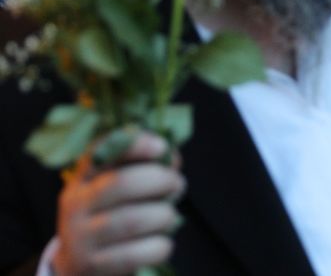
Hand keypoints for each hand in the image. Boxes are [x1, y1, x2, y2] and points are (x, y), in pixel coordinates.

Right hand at [54, 131, 183, 275]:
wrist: (80, 265)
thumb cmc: (112, 215)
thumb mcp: (117, 187)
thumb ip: (143, 167)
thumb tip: (172, 158)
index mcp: (82, 178)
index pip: (101, 151)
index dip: (135, 145)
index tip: (162, 147)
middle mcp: (76, 205)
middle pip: (122, 184)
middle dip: (161, 180)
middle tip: (177, 185)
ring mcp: (80, 238)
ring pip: (132, 220)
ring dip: (164, 216)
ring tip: (168, 216)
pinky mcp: (92, 266)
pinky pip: (135, 254)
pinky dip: (159, 246)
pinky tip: (162, 243)